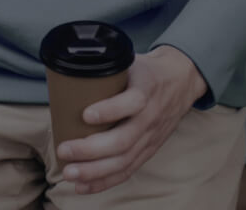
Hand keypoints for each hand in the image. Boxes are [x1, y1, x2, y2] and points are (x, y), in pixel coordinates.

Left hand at [56, 46, 207, 195]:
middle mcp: (150, 116)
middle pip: (124, 140)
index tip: (85, 114)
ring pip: (124, 160)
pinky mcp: (149, 150)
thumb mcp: (131, 59)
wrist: (181, 80)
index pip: (133, 102)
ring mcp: (150, 136)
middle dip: (91, 150)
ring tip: (70, 173)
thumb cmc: (147, 70)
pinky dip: (104, 181)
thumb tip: (67, 71)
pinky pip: (128, 170)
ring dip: (94, 171)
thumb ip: (106, 66)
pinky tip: (83, 186)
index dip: (109, 110)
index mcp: (147, 88)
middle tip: (64, 149)